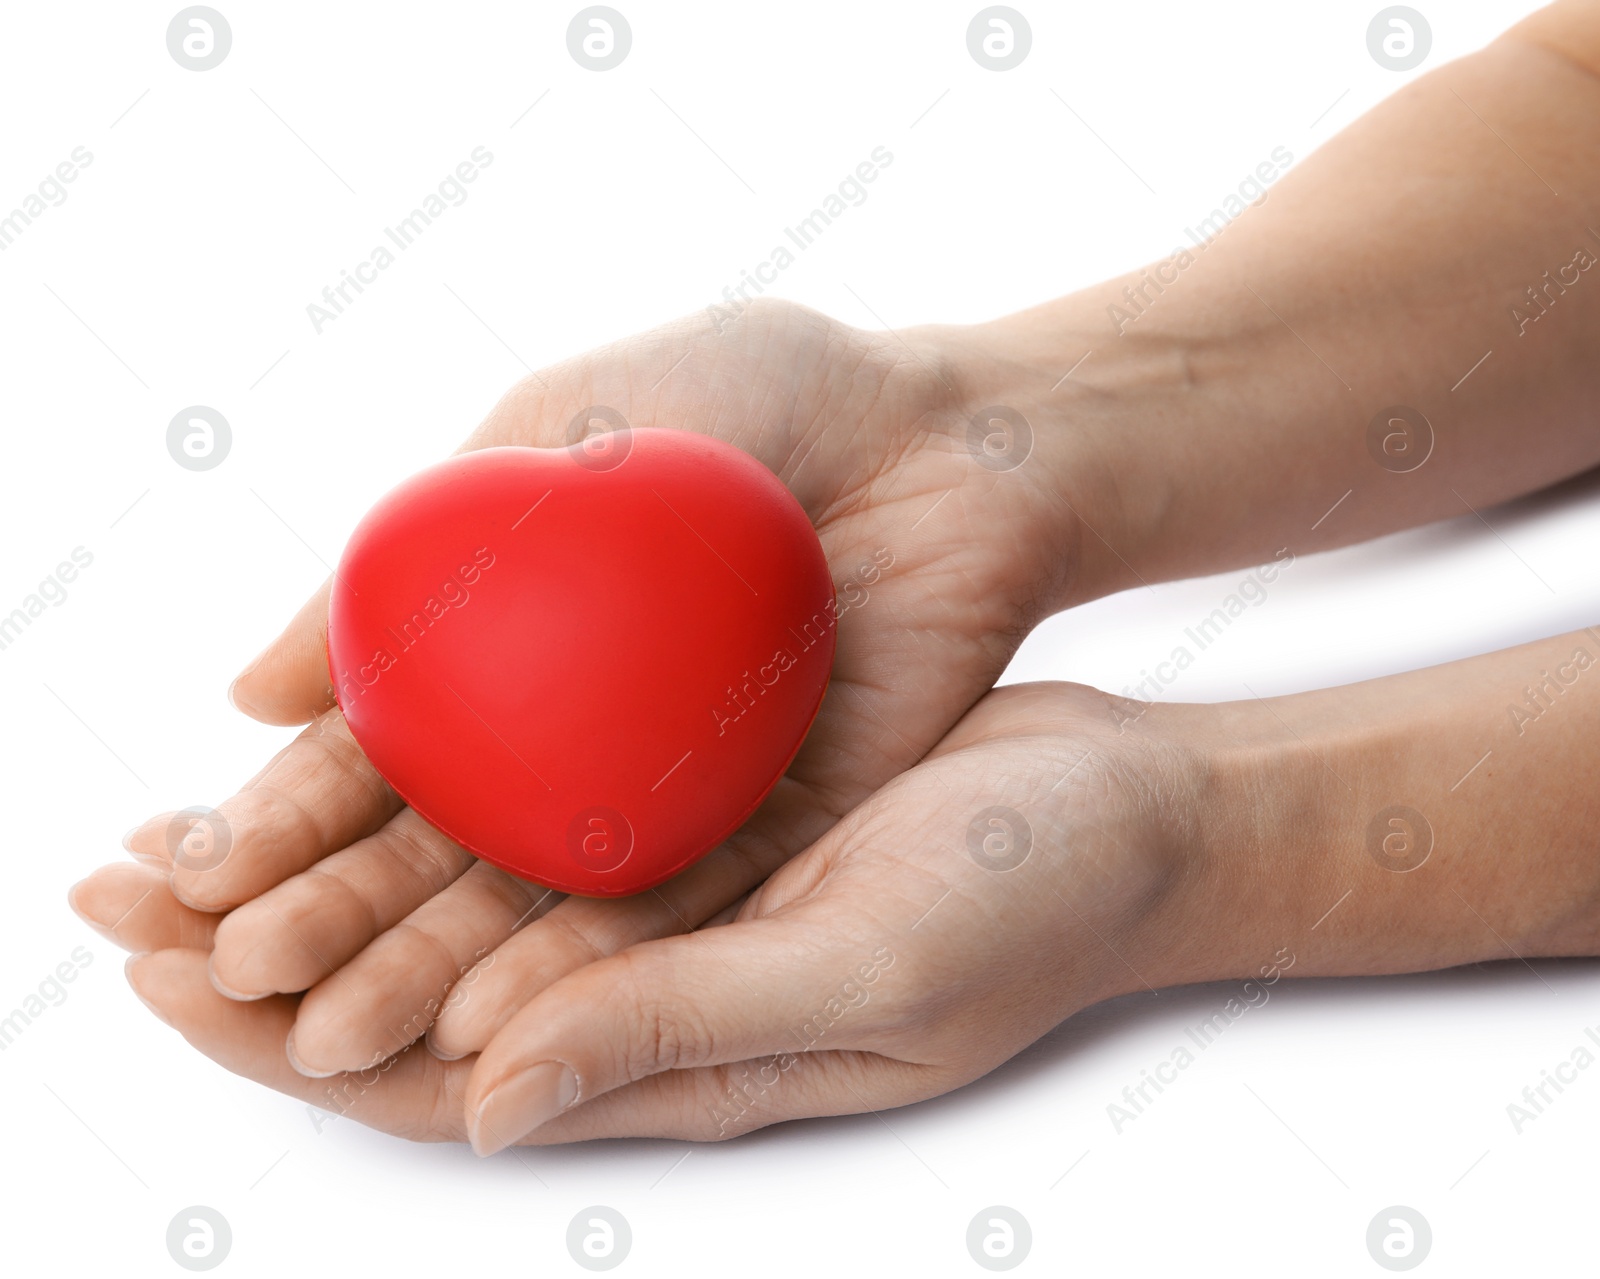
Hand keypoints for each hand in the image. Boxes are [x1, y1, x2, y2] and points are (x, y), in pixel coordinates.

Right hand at [87, 299, 1097, 1075]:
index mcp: (520, 644)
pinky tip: (492, 1016)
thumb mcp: (563, 422)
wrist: (951, 431)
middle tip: (235, 969)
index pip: (378, 750)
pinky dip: (584, 966)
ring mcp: (676, 791)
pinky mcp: (777, 831)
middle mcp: (585, 734)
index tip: (190, 863)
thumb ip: (422, 543)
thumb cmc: (764, 393)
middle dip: (332, 917)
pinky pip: (675, 912)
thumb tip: (254, 690)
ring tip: (332, 1026)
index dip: (281, 811)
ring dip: (429, 971)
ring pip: (535, 907)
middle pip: (440, 851)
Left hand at [106, 682, 1216, 1143]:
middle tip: (110, 882)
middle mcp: (646, 992)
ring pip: (453, 898)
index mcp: (670, 1057)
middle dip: (253, 947)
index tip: (150, 963)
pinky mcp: (698, 824)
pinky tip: (378, 733)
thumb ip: (675, 1035)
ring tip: (198, 818)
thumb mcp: (865, 975)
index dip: (276, 1029)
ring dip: (322, 866)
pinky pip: (535, 820)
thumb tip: (472, 1101)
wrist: (1127, 819)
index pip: (424, 1074)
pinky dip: (437, 789)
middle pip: (404, 989)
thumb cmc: (1030, 907)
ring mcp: (670, 906)